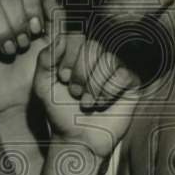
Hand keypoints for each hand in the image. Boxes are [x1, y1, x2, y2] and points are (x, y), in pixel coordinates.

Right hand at [0, 0, 56, 116]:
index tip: (37, 30)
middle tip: (22, 45)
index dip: (31, 5)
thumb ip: (56, 17)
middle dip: (16, 21)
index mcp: (26, 12)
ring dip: (1, 30)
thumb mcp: (54, 46)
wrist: (15, 103)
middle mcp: (5, 15)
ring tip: (8, 52)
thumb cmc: (36, 76)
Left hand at [33, 30, 140, 159]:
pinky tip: (102, 104)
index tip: (62, 78)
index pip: (77, 35)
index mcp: (77, 53)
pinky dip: (109, 91)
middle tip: (75, 93)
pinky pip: (124, 74)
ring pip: (109, 58)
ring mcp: (116, 68)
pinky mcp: (131, 83)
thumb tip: (62, 37)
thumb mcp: (43, 85)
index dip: (69, 57)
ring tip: (87, 103)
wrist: (78, 138)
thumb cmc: (60, 112)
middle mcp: (98, 57)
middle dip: (81, 73)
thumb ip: (45, 60)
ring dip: (94, 85)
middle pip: (94, 45)